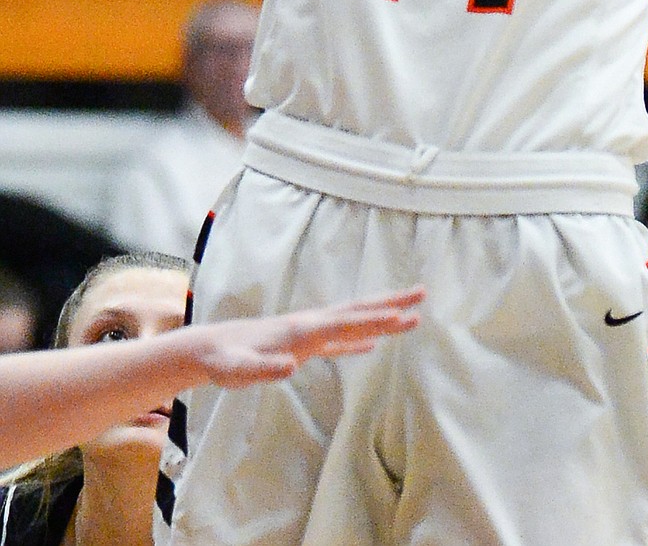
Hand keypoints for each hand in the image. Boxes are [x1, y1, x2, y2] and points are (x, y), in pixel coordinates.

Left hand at [190, 289, 423, 387]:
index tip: (401, 317)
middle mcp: (310, 324)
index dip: (373, 321)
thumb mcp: (237, 369)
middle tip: (422, 294)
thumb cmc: (224, 360)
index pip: (345, 324)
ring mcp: (309, 332)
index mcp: (301, 330)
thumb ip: (262, 369)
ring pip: (353, 319)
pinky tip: (372, 342)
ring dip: (381, 314)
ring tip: (409, 313)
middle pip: (357, 310)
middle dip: (390, 303)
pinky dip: (359, 337)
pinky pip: (340, 339)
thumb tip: (290, 366)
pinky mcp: (303, 344)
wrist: (210, 348)